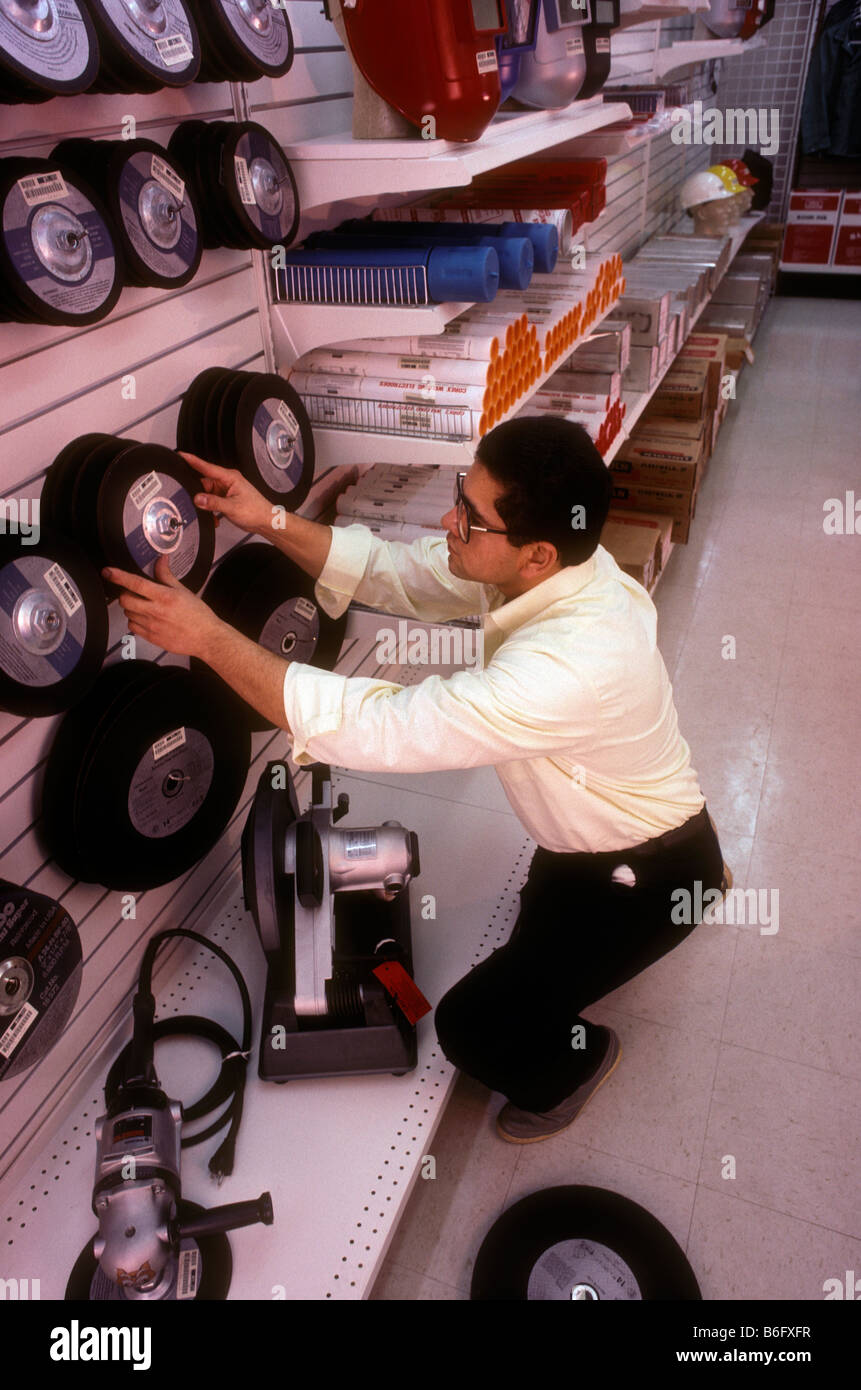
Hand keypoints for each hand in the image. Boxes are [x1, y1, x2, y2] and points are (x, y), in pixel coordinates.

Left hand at [105, 556, 224, 659]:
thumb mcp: (183, 591)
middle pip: (125, 600)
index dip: (119, 576)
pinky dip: (134, 620)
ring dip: (131, 607)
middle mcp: (156, 612)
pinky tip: (145, 617)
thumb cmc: (198, 615)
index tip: (108, 572)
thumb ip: (166, 575)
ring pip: (127, 613)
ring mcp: (152, 626)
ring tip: (144, 605)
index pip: (136, 583)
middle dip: (125, 593)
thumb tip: (160, 560)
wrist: (206, 638)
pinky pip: (132, 627)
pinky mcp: (151, 638)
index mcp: (165, 597)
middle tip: (134, 592)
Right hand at [180, 451, 270, 535]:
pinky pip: (212, 502)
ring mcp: (226, 490)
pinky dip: (211, 510)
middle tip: (199, 504)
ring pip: (207, 494)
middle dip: (200, 495)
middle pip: (204, 483)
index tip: (180, 455)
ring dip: (207, 506)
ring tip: (213, 514)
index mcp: (229, 477)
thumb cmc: (256, 511)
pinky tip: (215, 518)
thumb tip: (198, 499)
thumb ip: (213, 503)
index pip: (206, 467)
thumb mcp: (232, 507)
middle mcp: (227, 482)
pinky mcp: (226, 499)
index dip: (192, 461)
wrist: (266, 521)